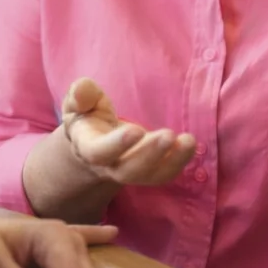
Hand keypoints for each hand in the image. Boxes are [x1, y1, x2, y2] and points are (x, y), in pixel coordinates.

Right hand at [63, 77, 196, 186]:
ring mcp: (130, 172)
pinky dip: (180, 162)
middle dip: (150, 155)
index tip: (136, 129)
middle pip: (129, 170)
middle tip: (169, 134)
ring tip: (188, 140)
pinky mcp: (148, 171)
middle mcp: (108, 166)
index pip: (99, 152)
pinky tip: (190, 144)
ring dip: (172, 161)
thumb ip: (80, 94)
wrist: (92, 139)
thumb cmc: (85, 114)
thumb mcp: (77, 101)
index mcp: (87, 147)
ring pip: (150, 176)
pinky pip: (164, 174)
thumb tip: (81, 91)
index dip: (117, 145)